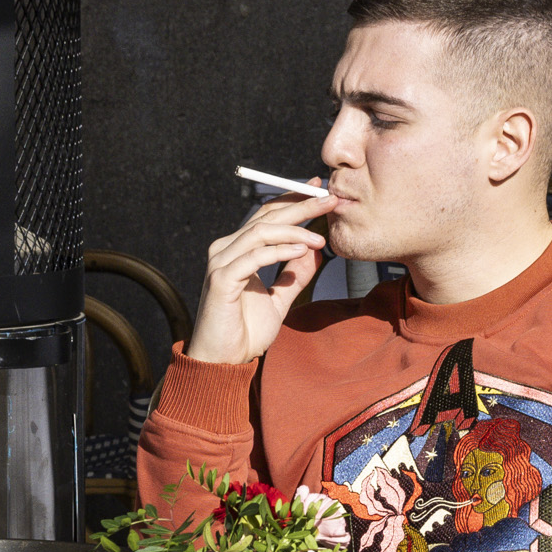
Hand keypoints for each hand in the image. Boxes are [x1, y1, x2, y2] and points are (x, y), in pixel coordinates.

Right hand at [186, 188, 329, 365]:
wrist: (222, 361)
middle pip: (267, 217)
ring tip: (320, 236)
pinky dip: (279, 250)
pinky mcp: (221, 279)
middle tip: (330, 199)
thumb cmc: (244, 333)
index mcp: (237, 251)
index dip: (293, 200)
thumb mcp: (279, 300)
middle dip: (301, 205)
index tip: (320, 190)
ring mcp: (221, 263)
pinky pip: (254, 256)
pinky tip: (302, 250)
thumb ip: (295, 276)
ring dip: (295, 230)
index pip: (267, 216)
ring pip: (261, 232)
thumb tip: (314, 253)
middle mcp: (226, 250)